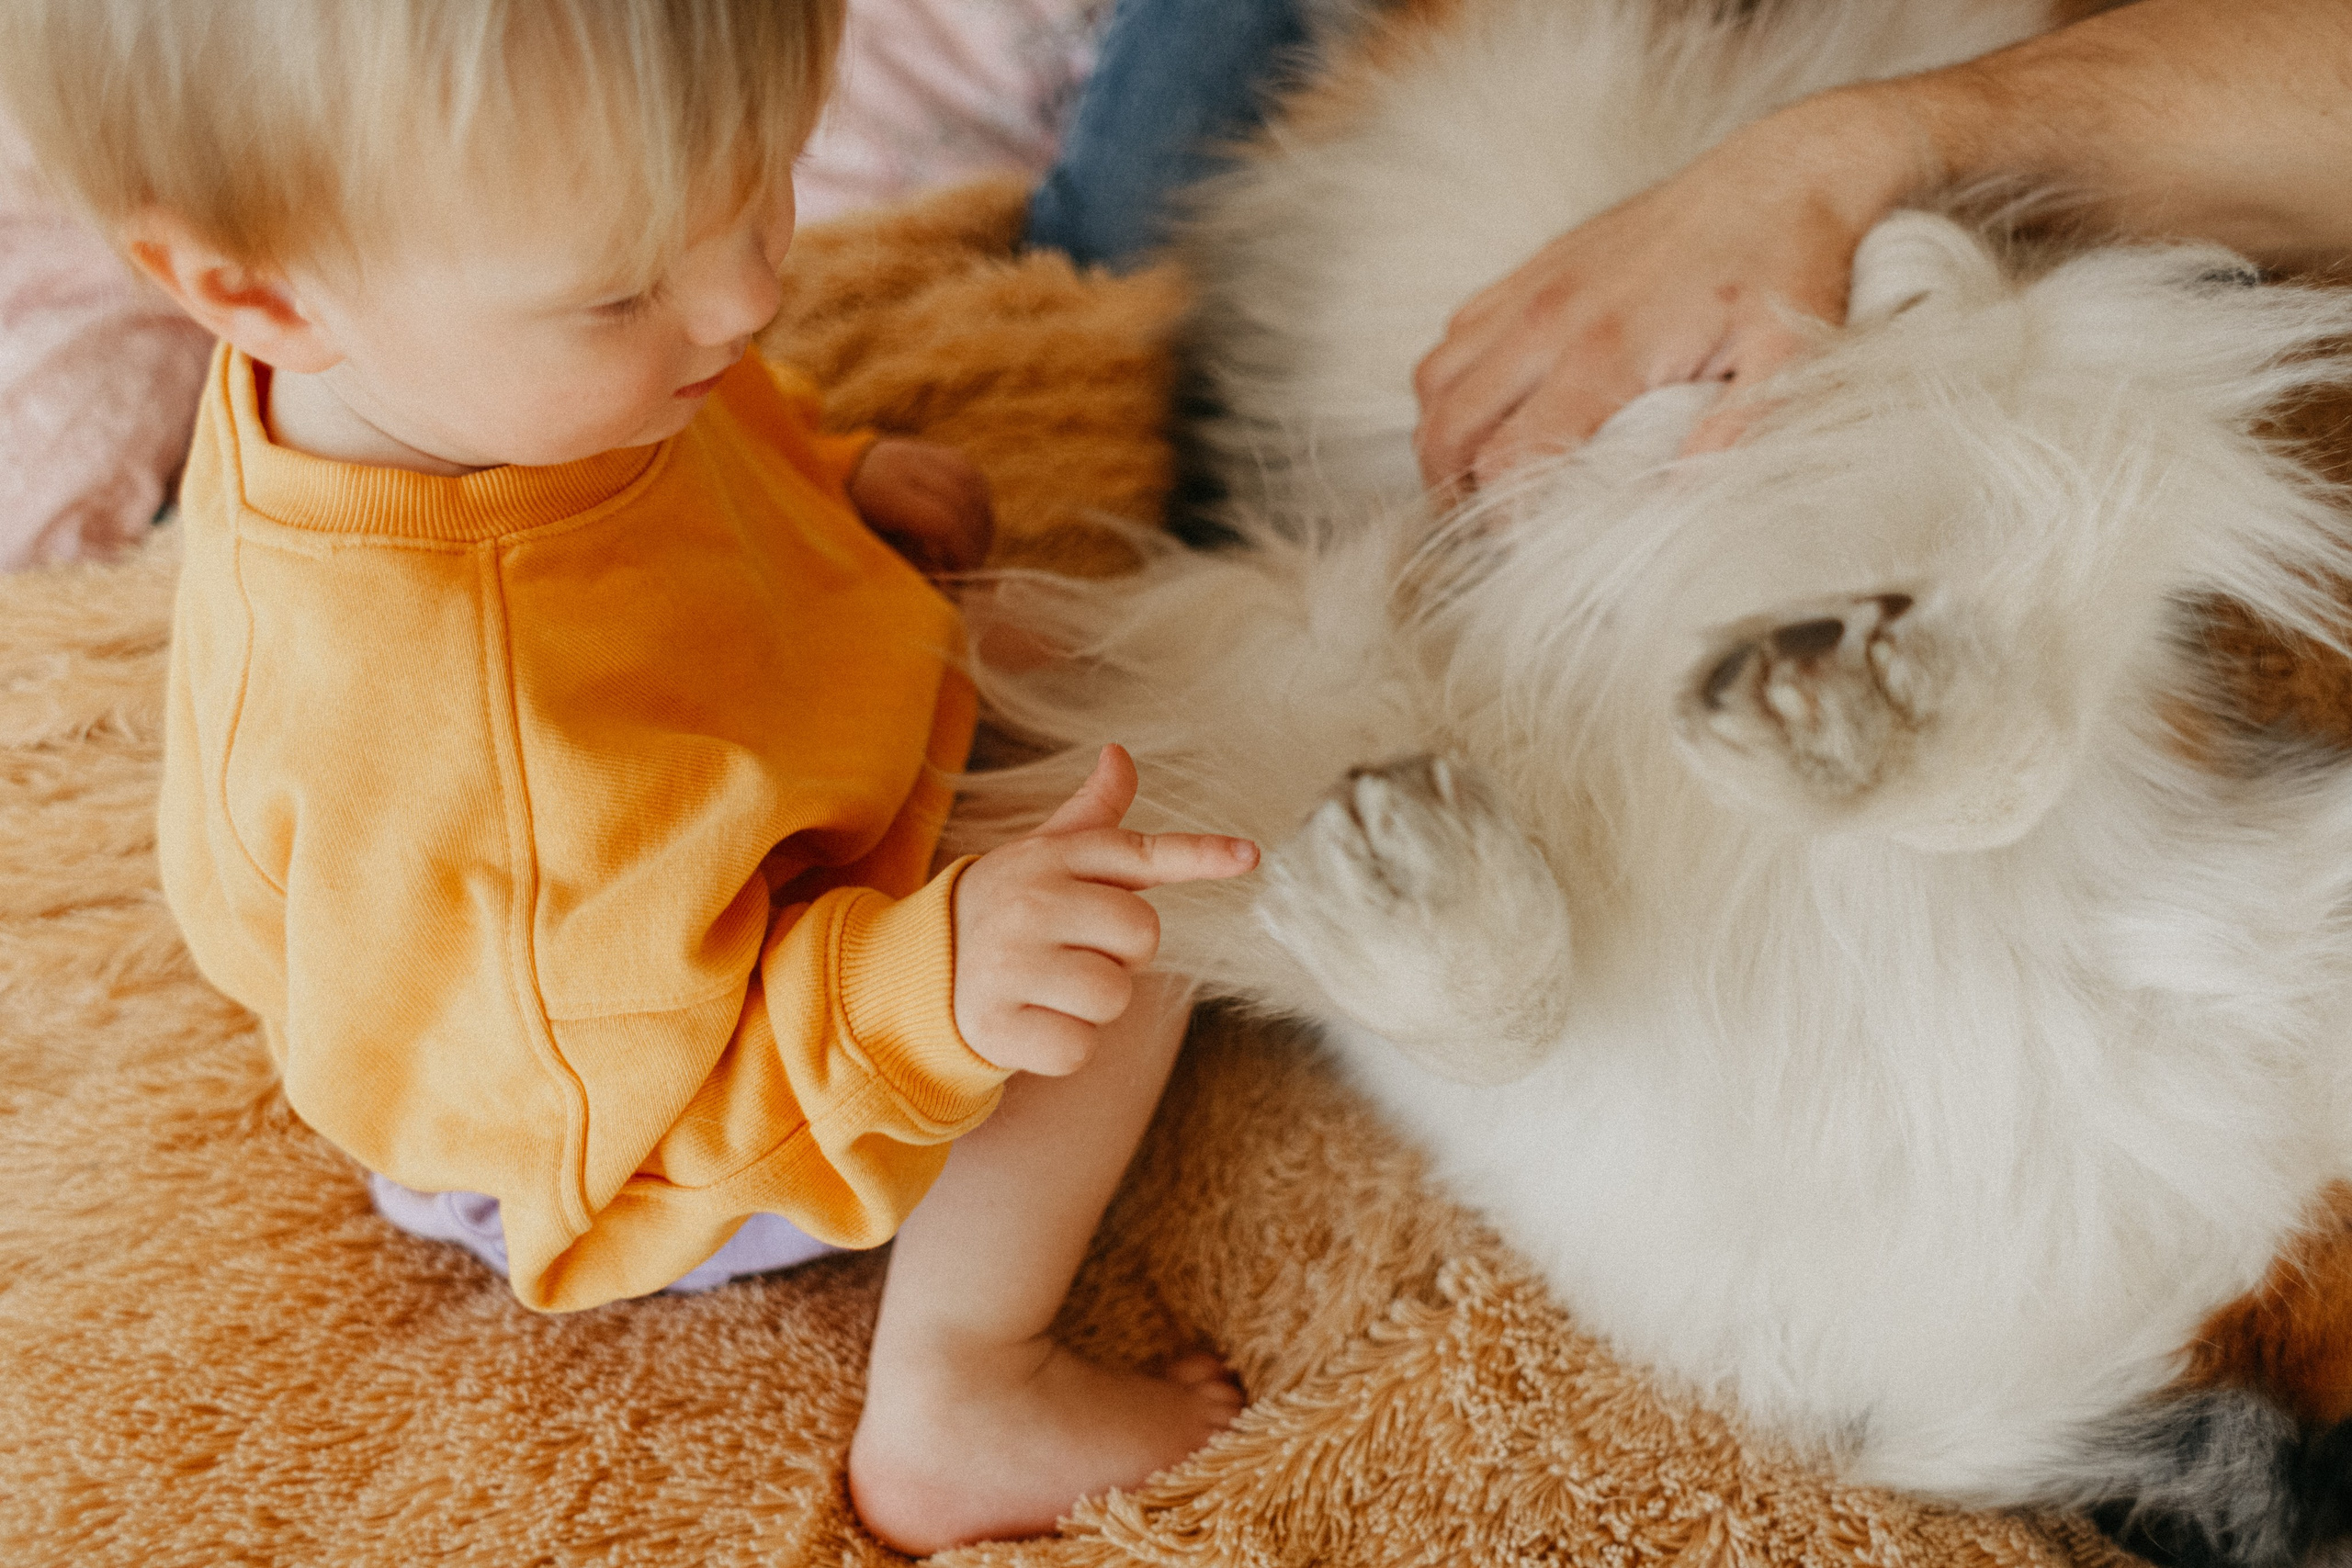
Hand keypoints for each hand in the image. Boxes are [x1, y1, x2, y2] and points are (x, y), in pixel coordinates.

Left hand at [849, 438, 995, 576]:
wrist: (842, 472)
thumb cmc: (855, 520)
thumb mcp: (873, 544)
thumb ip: (910, 562)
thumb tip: (947, 584)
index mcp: (886, 492)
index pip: (943, 522)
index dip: (961, 552)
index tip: (961, 574)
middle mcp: (907, 466)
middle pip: (962, 504)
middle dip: (974, 541)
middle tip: (970, 567)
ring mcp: (923, 454)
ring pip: (973, 485)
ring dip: (982, 521)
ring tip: (976, 548)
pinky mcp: (937, 451)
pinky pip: (972, 475)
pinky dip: (980, 502)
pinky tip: (975, 524)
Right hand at [953, 745, 1257, 1075]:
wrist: (920, 970)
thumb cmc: (1006, 908)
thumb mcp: (1043, 855)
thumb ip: (1093, 815)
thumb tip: (1120, 755)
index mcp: (1051, 858)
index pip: (1137, 852)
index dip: (1199, 855)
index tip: (1250, 855)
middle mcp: (1031, 902)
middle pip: (1142, 936)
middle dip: (1122, 955)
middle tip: (1074, 951)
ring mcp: (1010, 962)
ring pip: (1115, 997)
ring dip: (1095, 1006)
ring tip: (1050, 987)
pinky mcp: (996, 1023)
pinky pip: (1079, 1048)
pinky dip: (1064, 1046)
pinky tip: (1030, 1021)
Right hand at [1411, 87, 1927, 486]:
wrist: (1783, 173)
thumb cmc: (1791, 269)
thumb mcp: (1790, 359)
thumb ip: (1737, 433)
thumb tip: (1677, 503)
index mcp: (1606, 350)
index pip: (1509, 458)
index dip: (1505, 518)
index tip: (1525, 551)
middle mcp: (1550, 316)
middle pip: (1448, 428)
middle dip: (1448, 493)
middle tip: (1474, 535)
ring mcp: (1534, 286)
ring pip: (1435, 380)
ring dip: (1439, 441)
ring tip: (1466, 485)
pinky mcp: (1535, 267)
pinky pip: (1455, 335)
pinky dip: (1451, 384)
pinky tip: (1486, 413)